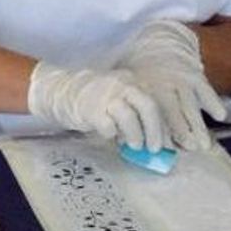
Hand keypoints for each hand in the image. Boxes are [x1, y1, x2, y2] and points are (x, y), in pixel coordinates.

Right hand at [27, 61, 168, 150]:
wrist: (63, 91)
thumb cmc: (96, 100)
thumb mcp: (120, 99)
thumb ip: (136, 114)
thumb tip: (152, 139)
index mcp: (133, 82)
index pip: (157, 102)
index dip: (164, 125)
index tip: (167, 143)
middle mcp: (122, 85)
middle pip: (148, 106)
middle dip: (155, 130)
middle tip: (154, 148)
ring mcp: (106, 95)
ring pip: (129, 116)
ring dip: (136, 135)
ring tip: (135, 146)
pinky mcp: (91, 109)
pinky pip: (108, 125)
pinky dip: (113, 134)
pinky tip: (110, 136)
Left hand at [115, 19, 226, 150]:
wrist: (158, 45)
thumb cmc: (143, 79)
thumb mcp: (133, 92)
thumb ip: (131, 114)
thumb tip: (124, 142)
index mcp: (143, 91)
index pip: (150, 115)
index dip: (156, 132)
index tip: (162, 148)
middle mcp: (162, 85)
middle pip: (172, 111)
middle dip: (181, 131)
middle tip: (189, 148)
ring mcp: (181, 80)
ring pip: (190, 104)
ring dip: (198, 125)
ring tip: (204, 144)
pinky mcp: (197, 76)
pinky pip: (206, 90)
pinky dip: (213, 102)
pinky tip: (219, 116)